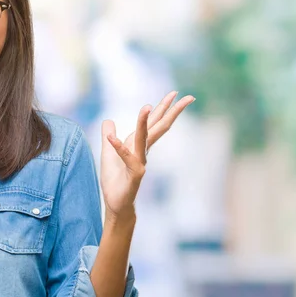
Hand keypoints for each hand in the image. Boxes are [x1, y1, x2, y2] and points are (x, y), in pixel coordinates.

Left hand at [100, 91, 194, 222]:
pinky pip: (127, 158)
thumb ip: (109, 136)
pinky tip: (112, 138)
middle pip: (159, 127)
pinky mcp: (134, 174)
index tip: (175, 93)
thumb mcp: (107, 152)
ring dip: (143, 122)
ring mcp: (140, 162)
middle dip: (171, 111)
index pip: (153, 122)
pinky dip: (119, 148)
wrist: (116, 203)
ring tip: (146, 106)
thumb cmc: (115, 180)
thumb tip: (108, 121)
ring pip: (143, 139)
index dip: (163, 107)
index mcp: (138, 143)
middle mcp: (143, 151)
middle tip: (188, 97)